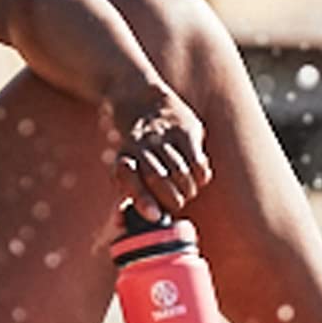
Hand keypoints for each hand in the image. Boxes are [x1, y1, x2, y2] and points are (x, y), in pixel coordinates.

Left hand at [112, 83, 210, 224]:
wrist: (141, 98)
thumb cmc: (134, 145)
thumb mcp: (124, 164)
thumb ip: (126, 192)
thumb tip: (120, 224)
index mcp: (125, 156)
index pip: (132, 181)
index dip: (143, 201)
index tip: (155, 216)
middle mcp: (143, 144)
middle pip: (158, 178)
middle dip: (172, 200)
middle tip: (177, 204)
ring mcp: (165, 135)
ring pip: (181, 173)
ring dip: (188, 190)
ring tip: (188, 192)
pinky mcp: (186, 128)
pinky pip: (198, 161)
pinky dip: (201, 177)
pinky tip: (198, 178)